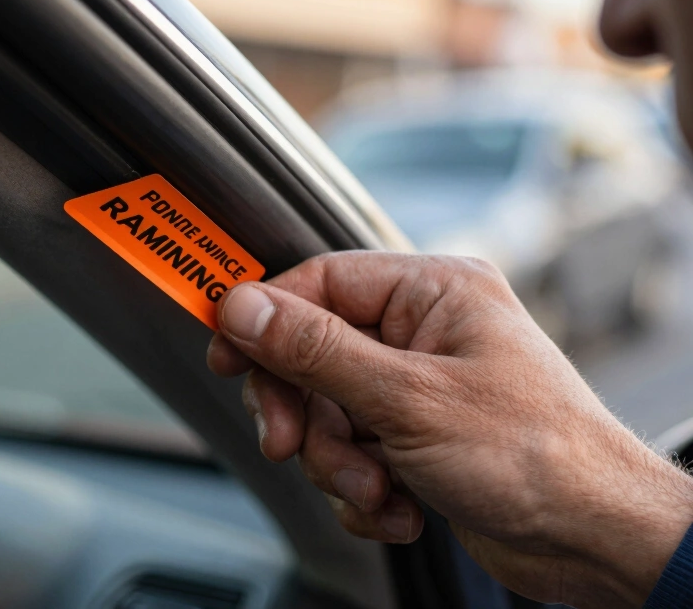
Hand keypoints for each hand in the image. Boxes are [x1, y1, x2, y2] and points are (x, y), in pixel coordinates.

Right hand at [207, 252, 692, 607]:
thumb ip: (315, 350)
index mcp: (431, 292)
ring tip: (378, 487)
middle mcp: (421, 332)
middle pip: (311, 355)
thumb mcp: (406, 398)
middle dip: (305, 413)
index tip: (227, 355)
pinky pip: (351, 452)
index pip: (318, 283)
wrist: (594, 540)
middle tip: (294, 444)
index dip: (264, 319)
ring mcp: (416, 387)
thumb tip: (245, 306)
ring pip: (326, 413)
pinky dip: (362, 488)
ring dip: (338, 463)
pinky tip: (398, 506)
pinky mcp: (414, 438)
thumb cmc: (536, 455)